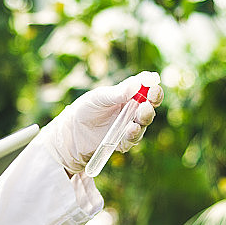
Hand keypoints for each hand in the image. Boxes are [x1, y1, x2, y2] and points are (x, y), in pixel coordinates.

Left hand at [40, 71, 163, 174]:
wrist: (72, 133)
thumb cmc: (85, 110)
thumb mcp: (99, 98)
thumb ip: (118, 93)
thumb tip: (137, 83)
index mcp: (128, 94)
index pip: (146, 88)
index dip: (152, 86)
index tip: (153, 85)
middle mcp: (132, 109)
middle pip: (149, 105)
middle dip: (153, 101)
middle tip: (150, 100)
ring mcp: (129, 125)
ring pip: (144, 122)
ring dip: (145, 117)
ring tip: (142, 113)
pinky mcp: (124, 141)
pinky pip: (133, 138)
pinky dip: (134, 133)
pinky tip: (131, 128)